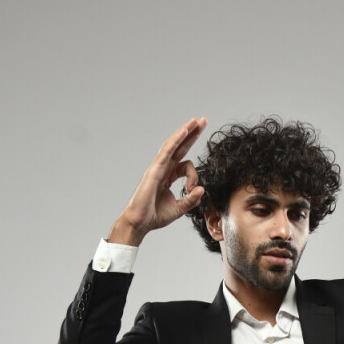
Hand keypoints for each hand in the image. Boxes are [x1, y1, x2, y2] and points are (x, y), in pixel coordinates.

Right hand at [108, 117, 207, 244]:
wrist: (140, 223)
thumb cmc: (155, 216)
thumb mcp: (179, 209)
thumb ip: (191, 200)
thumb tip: (202, 190)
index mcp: (168, 176)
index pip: (185, 165)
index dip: (194, 175)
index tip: (193, 190)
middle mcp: (163, 168)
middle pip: (180, 146)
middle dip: (192, 133)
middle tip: (203, 120)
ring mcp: (158, 167)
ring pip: (173, 144)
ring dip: (185, 131)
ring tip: (196, 121)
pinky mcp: (155, 169)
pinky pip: (167, 151)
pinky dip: (176, 140)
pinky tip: (185, 131)